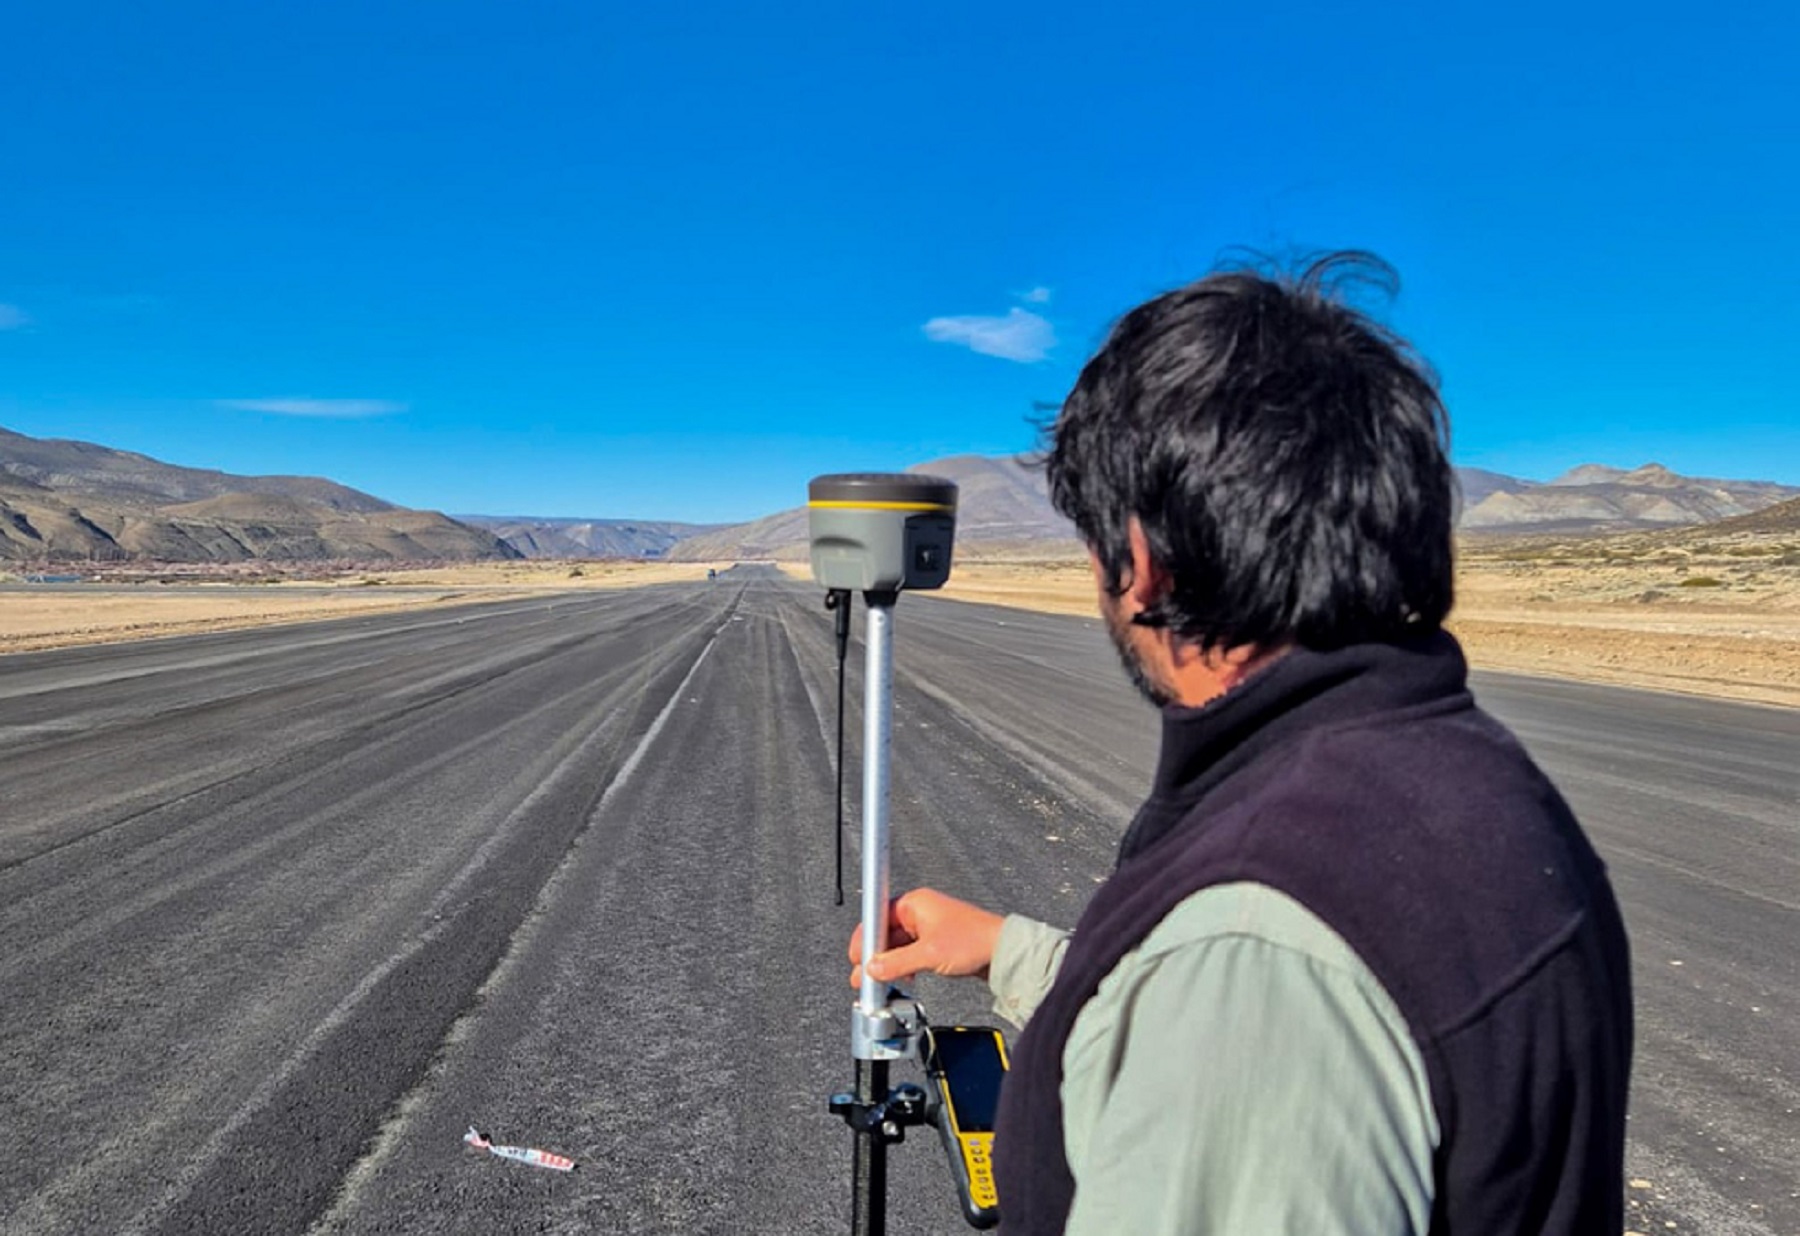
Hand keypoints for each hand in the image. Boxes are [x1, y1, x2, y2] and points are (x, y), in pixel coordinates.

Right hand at [848, 888, 1004, 987]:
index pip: (877, 917)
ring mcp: (927, 927)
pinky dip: (904, 966)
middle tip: (863, 978)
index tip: (856, 958)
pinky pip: (911, 952)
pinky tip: (904, 979)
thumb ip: (896, 963)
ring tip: (881, 983)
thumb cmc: (973, 941)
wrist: (1003, 951)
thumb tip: (872, 969)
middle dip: (875, 957)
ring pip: (897, 945)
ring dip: (889, 964)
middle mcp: (919, 911)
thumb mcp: (929, 954)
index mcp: (915, 903)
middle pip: (885, 933)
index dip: (864, 939)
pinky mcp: (936, 942)